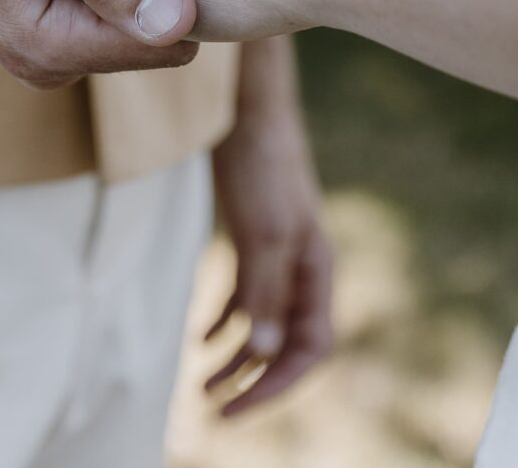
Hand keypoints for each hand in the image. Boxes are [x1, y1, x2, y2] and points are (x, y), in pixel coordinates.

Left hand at [205, 55, 333, 415]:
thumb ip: (267, 292)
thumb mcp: (263, 232)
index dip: (277, 385)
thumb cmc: (262, 166)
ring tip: (200, 385)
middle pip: (289, 346)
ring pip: (264, 326)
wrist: (247, 109)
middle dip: (254, 381)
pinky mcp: (253, 241)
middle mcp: (303, 270)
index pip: (312, 348)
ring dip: (236, 359)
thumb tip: (267, 351)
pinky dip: (226, 322)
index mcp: (317, 271)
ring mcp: (278, 255)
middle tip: (213, 409)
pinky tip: (201, 338)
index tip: (235, 408)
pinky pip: (246, 298)